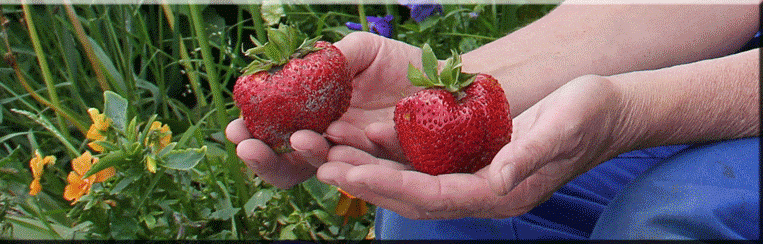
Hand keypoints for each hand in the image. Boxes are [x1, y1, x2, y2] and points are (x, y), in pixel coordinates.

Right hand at [225, 31, 425, 187]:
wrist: (454, 81)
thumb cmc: (403, 66)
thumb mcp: (362, 51)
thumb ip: (330, 59)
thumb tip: (293, 68)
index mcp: (316, 121)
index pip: (275, 136)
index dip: (252, 136)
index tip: (234, 128)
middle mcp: (331, 146)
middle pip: (287, 165)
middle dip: (263, 158)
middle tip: (248, 145)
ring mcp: (359, 161)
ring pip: (322, 171)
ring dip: (306, 157)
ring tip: (302, 138)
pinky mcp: (391, 170)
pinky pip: (367, 171)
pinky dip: (351, 158)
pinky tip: (342, 136)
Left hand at [317, 75, 636, 218]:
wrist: (612, 111)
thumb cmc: (589, 114)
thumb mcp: (562, 126)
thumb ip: (528, 155)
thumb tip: (495, 178)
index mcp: (500, 194)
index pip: (431, 196)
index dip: (388, 184)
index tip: (350, 170)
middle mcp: (483, 194)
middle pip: (411, 197)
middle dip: (365, 182)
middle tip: (321, 164)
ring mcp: (477, 181)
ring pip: (411, 185)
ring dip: (370, 173)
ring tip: (329, 158)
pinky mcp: (473, 165)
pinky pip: (423, 168)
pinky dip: (391, 159)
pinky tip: (364, 143)